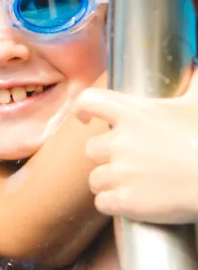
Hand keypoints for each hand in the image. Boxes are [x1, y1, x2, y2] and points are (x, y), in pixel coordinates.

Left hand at [73, 69, 197, 222]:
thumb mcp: (197, 104)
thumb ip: (192, 82)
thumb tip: (196, 64)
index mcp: (133, 114)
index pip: (90, 101)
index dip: (83, 109)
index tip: (85, 118)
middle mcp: (120, 142)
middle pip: (92, 149)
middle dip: (106, 156)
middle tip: (131, 162)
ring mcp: (121, 173)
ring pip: (95, 179)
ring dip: (109, 182)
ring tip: (135, 184)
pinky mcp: (125, 201)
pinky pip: (103, 203)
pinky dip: (114, 204)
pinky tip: (132, 202)